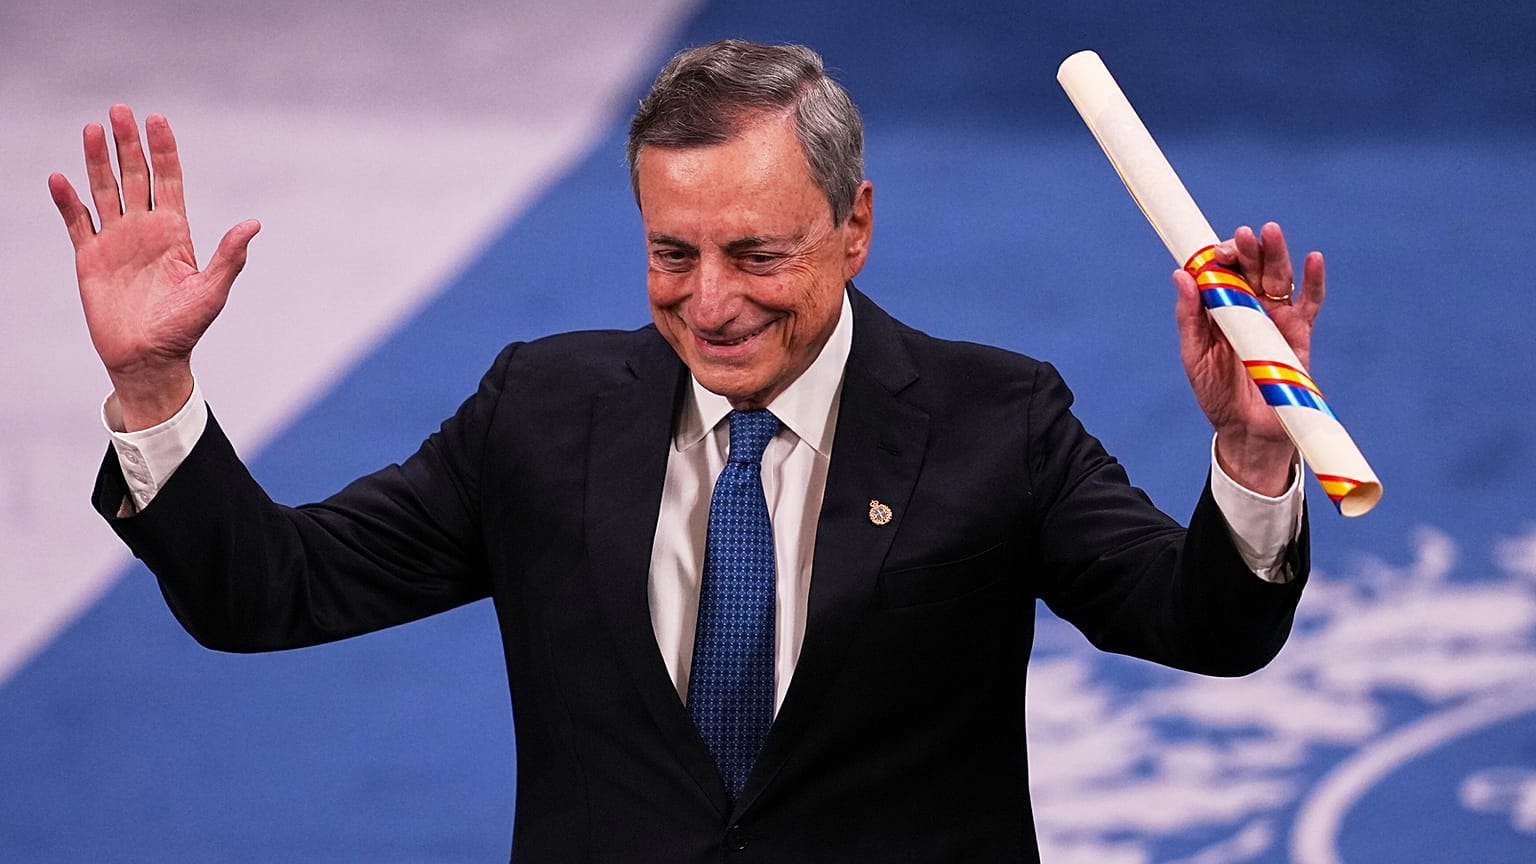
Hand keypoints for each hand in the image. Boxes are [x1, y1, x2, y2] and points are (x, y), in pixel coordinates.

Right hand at [49, 105, 259, 430]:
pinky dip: (67, 201)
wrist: (149, 359)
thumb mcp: (212, 291)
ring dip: (97, 161)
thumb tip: (254, 224)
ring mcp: (116, 241)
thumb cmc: (184, 328)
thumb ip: (229, 256)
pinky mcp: (90, 258)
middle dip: (128, 144)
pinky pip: (76, 223)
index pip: (169, 181)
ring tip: (92, 129)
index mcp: (176, 233)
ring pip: (104, 190)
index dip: (163, 151)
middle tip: (120, 111)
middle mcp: (145, 230)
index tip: (158, 120)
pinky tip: (60, 179)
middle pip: (135, 176)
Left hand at [1172, 222, 1324, 495]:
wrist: (1246, 430)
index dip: (1220, 256)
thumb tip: (1180, 275)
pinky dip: (1313, 281)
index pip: (1222, 272)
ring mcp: (1276, 318)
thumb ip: (1189, 317)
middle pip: (1251, 269)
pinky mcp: (1300, 333)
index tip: (1214, 250)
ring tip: (1270, 234)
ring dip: (1276, 255)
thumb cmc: (1216, 393)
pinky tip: (1313, 259)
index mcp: (1221, 308)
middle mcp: (1250, 307)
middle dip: (1247, 250)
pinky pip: (1309, 303)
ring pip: (1279, 278)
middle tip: (1241, 237)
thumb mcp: (1194, 355)